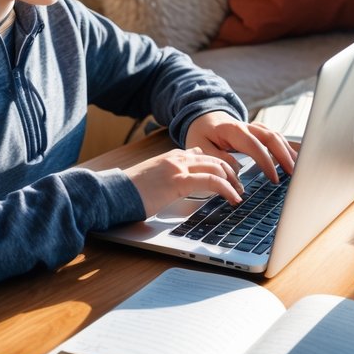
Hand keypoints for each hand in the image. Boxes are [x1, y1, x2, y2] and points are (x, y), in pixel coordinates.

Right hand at [126, 147, 243, 216]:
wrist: (114, 192)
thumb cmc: (129, 191)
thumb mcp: (152, 178)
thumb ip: (168, 176)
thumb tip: (180, 185)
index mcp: (171, 156)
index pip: (203, 154)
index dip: (220, 165)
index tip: (230, 177)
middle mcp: (177, 157)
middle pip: (215, 159)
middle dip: (231, 173)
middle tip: (240, 187)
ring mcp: (178, 167)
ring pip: (217, 167)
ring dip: (233, 181)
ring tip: (239, 194)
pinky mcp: (178, 181)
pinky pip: (212, 182)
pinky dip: (227, 189)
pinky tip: (233, 199)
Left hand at [184, 112, 296, 182]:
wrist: (203, 117)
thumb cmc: (201, 133)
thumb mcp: (201, 146)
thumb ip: (218, 159)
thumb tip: (237, 172)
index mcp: (232, 129)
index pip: (254, 145)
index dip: (266, 162)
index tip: (274, 178)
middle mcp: (246, 126)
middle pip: (271, 137)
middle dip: (284, 155)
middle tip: (294, 174)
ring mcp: (254, 127)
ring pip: (276, 135)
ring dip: (288, 151)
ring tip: (298, 168)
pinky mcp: (257, 131)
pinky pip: (274, 137)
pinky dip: (285, 146)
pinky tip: (294, 157)